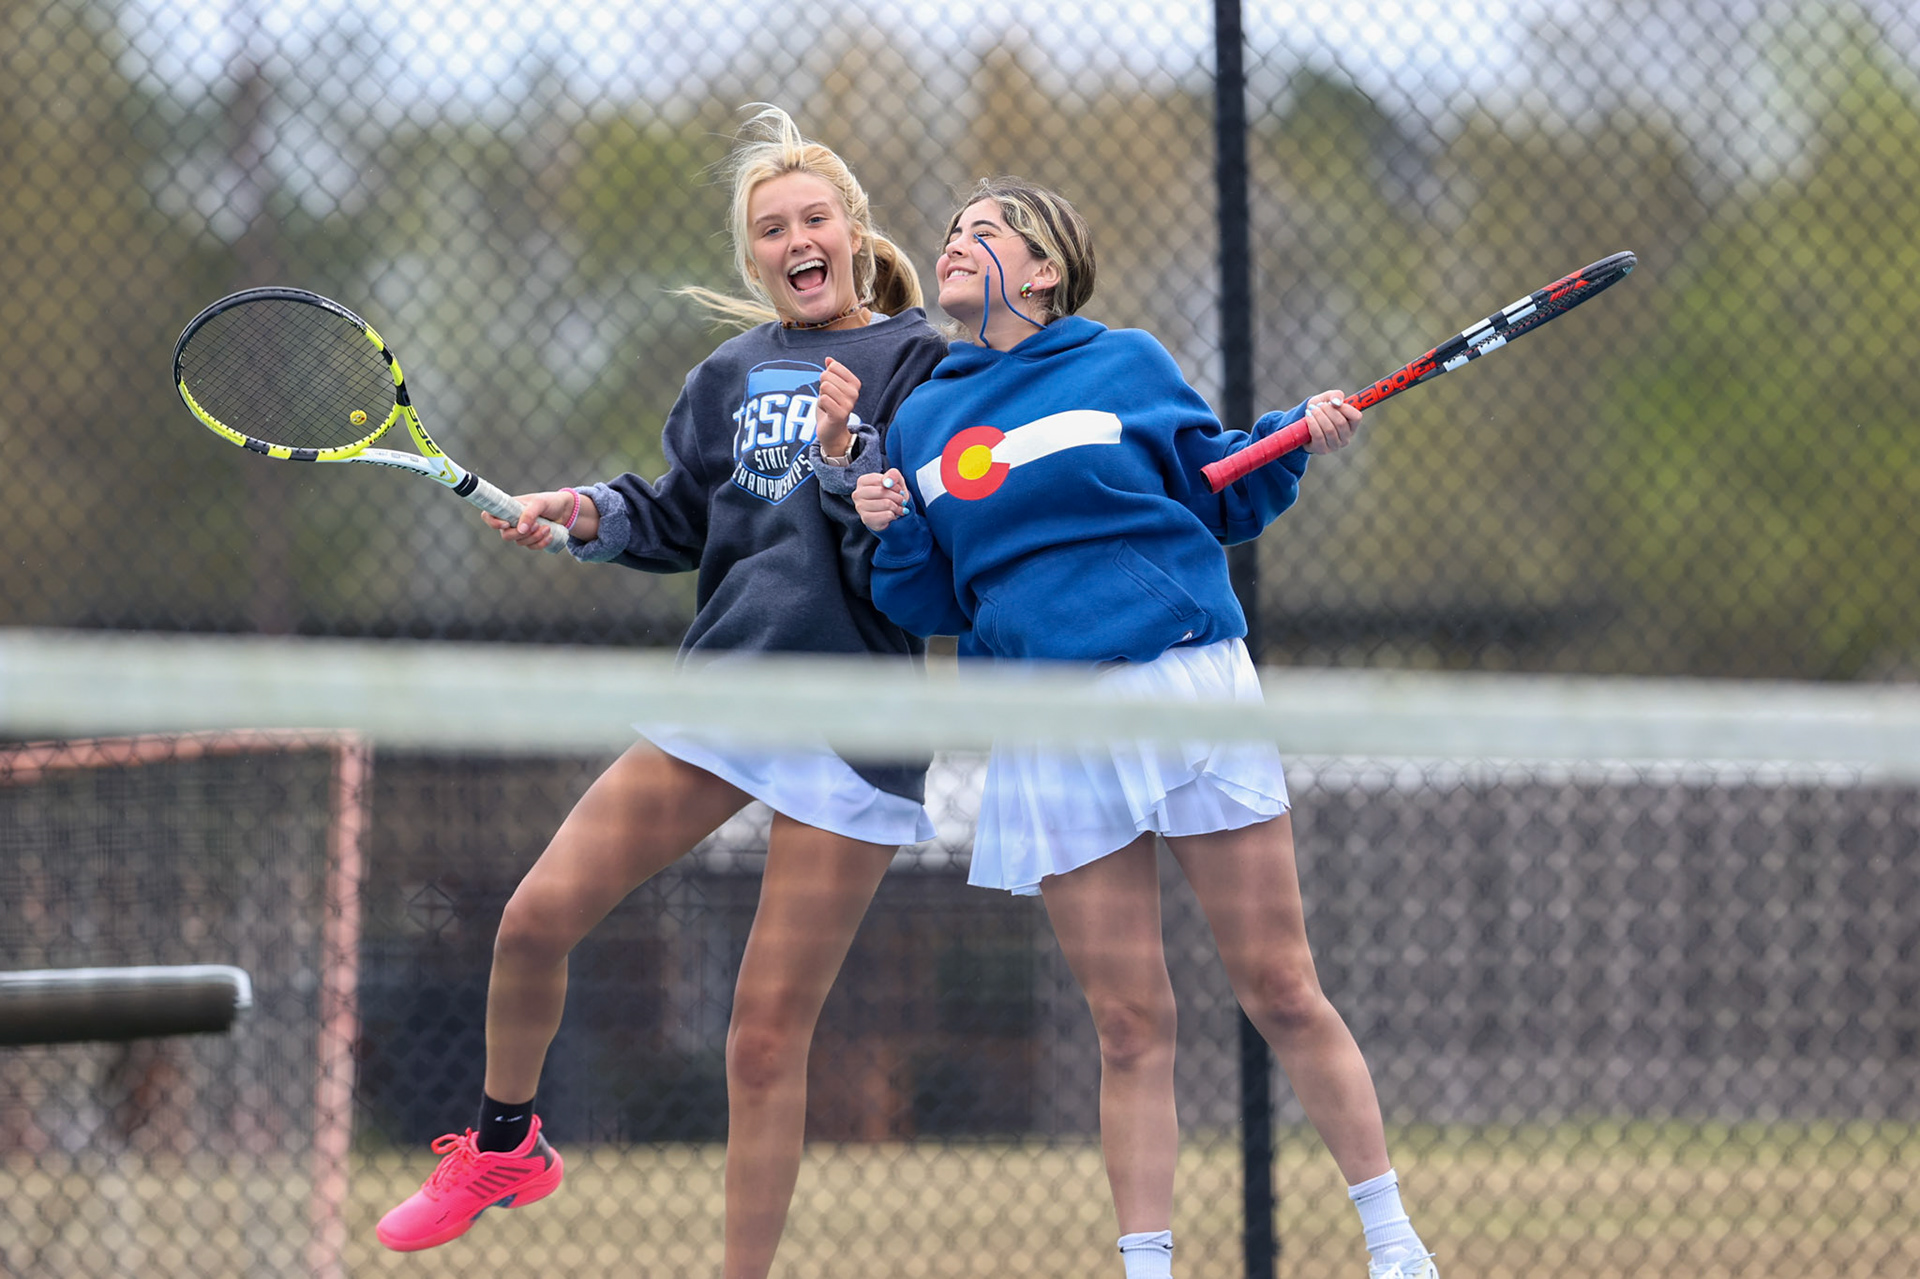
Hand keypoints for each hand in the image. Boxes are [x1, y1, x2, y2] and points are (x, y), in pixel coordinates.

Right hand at [481, 489, 597, 548]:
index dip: (492, 523)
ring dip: (535, 538)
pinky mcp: (532, 539)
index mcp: (508, 508)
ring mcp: (521, 531)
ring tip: (547, 528)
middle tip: (537, 525)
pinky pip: (531, 547)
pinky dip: (541, 543)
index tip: (506, 524)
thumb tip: (521, 529)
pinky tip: (550, 535)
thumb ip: (529, 513)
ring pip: (520, 543)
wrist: (565, 510)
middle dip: (522, 534)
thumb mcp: (540, 503)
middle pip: (506, 536)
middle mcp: (512, 521)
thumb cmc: (550, 502)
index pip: (489, 516)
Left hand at [815, 358, 862, 458]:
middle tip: (828, 399)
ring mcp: (849, 404)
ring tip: (828, 405)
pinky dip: (821, 405)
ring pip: (824, 387)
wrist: (833, 431)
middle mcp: (854, 393)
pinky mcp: (840, 414)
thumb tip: (828, 359)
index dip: (826, 377)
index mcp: (855, 383)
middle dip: (822, 387)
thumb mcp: (831, 387)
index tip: (831, 389)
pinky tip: (827, 412)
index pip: (833, 366)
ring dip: (822, 397)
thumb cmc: (831, 407)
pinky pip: (824, 399)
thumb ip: (831, 372)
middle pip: (826, 376)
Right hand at [852, 469, 908, 531]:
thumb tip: (887, 482)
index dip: (894, 486)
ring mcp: (860, 507)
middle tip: (902, 501)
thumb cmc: (892, 494)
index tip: (898, 490)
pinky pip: (886, 515)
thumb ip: (893, 474)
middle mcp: (858, 494)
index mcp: (862, 481)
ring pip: (886, 504)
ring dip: (897, 507)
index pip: (881, 480)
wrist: (892, 513)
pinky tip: (892, 516)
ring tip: (898, 508)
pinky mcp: (866, 519)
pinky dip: (893, 515)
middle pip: (882, 492)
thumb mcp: (895, 480)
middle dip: (897, 497)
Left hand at [1301, 391, 1360, 452]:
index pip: (1356, 417)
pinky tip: (1308, 416)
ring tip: (1311, 409)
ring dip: (1319, 416)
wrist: (1303, 425)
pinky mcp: (1323, 450)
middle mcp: (1346, 437)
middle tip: (1318, 405)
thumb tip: (1336, 402)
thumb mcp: (1327, 399)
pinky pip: (1319, 436)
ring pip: (1329, 429)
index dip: (1345, 408)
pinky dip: (1312, 423)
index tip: (1332, 402)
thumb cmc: (1320, 410)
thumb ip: (1335, 395)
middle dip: (1327, 410)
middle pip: (1340, 422)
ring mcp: (1335, 445)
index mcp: (1352, 425)